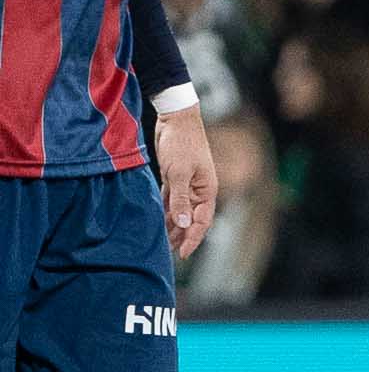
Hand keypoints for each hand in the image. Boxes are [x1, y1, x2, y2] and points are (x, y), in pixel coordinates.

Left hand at [154, 107, 216, 256]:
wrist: (177, 118)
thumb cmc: (182, 143)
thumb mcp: (179, 173)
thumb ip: (180, 199)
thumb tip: (182, 223)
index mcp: (207, 191)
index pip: (202, 221)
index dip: (193, 238)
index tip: (183, 253)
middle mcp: (199, 190)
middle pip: (192, 219)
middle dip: (182, 235)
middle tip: (169, 252)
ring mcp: (187, 184)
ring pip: (180, 210)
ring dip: (172, 225)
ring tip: (162, 240)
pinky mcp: (175, 177)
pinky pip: (171, 199)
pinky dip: (165, 211)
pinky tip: (158, 220)